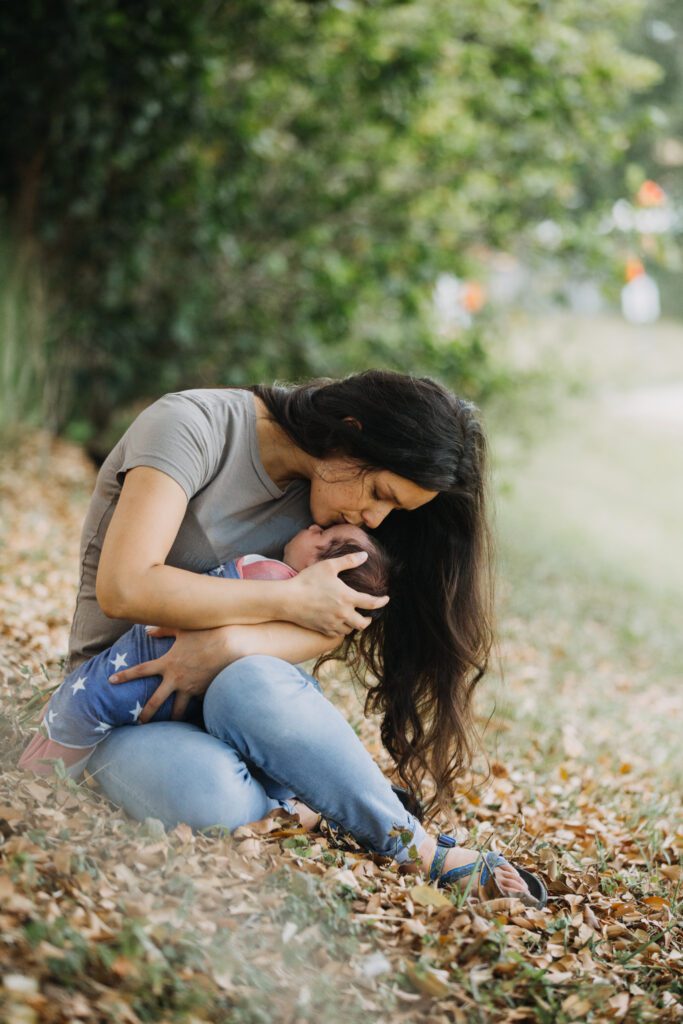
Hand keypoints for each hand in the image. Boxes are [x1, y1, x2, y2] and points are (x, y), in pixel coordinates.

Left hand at [108, 624, 235, 722]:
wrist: (230, 645)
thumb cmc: (205, 633)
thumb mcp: (182, 628)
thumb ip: (163, 629)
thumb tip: (147, 631)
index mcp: (167, 663)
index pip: (141, 670)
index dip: (125, 675)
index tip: (111, 681)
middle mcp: (176, 679)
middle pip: (156, 701)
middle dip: (146, 714)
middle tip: (138, 723)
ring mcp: (190, 688)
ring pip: (178, 711)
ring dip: (172, 720)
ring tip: (169, 729)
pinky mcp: (204, 692)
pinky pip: (197, 703)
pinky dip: (195, 708)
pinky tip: (194, 716)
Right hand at [286, 550, 388, 635]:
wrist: (288, 599)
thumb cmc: (308, 580)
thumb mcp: (329, 566)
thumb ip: (348, 561)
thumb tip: (365, 555)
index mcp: (347, 597)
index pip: (371, 603)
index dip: (382, 601)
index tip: (386, 599)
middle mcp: (343, 613)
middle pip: (363, 623)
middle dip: (368, 620)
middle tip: (368, 615)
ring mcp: (333, 623)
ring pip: (350, 629)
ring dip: (354, 624)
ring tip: (352, 617)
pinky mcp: (323, 629)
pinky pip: (337, 634)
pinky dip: (341, 629)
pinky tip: (338, 623)